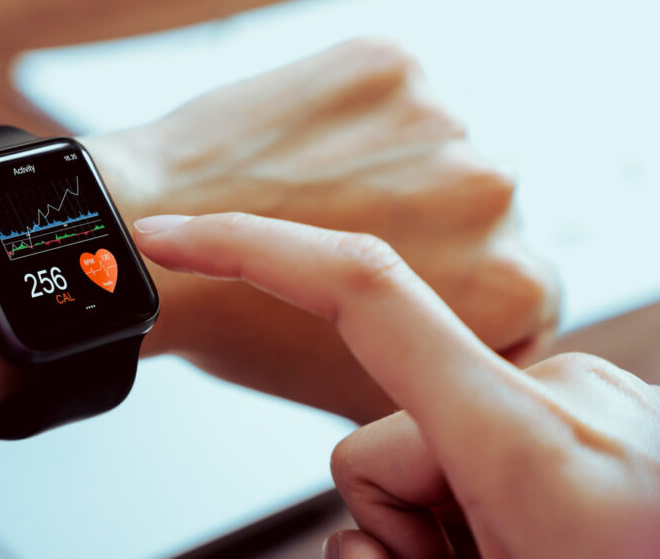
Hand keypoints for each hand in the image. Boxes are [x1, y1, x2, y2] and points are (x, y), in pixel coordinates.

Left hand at [88, 38, 557, 421]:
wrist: (146, 241)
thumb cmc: (238, 322)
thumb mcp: (359, 388)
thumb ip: (435, 374)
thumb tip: (455, 368)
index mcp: (512, 286)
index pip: (517, 282)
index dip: (453, 286)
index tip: (406, 284)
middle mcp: (493, 194)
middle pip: (475, 207)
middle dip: (424, 222)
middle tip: (347, 238)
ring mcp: (441, 122)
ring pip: (428, 146)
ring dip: (388, 164)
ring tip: (315, 197)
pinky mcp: (387, 66)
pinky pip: (383, 96)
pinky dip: (347, 117)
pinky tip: (299, 153)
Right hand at [133, 213, 659, 557]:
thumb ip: (389, 545)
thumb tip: (359, 534)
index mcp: (528, 438)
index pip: (365, 292)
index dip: (254, 248)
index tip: (175, 237)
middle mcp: (557, 394)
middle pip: (374, 440)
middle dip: (395, 523)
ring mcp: (580, 403)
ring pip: (422, 453)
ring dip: (440, 527)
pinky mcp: (591, 417)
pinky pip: (479, 444)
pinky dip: (477, 508)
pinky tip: (528, 544)